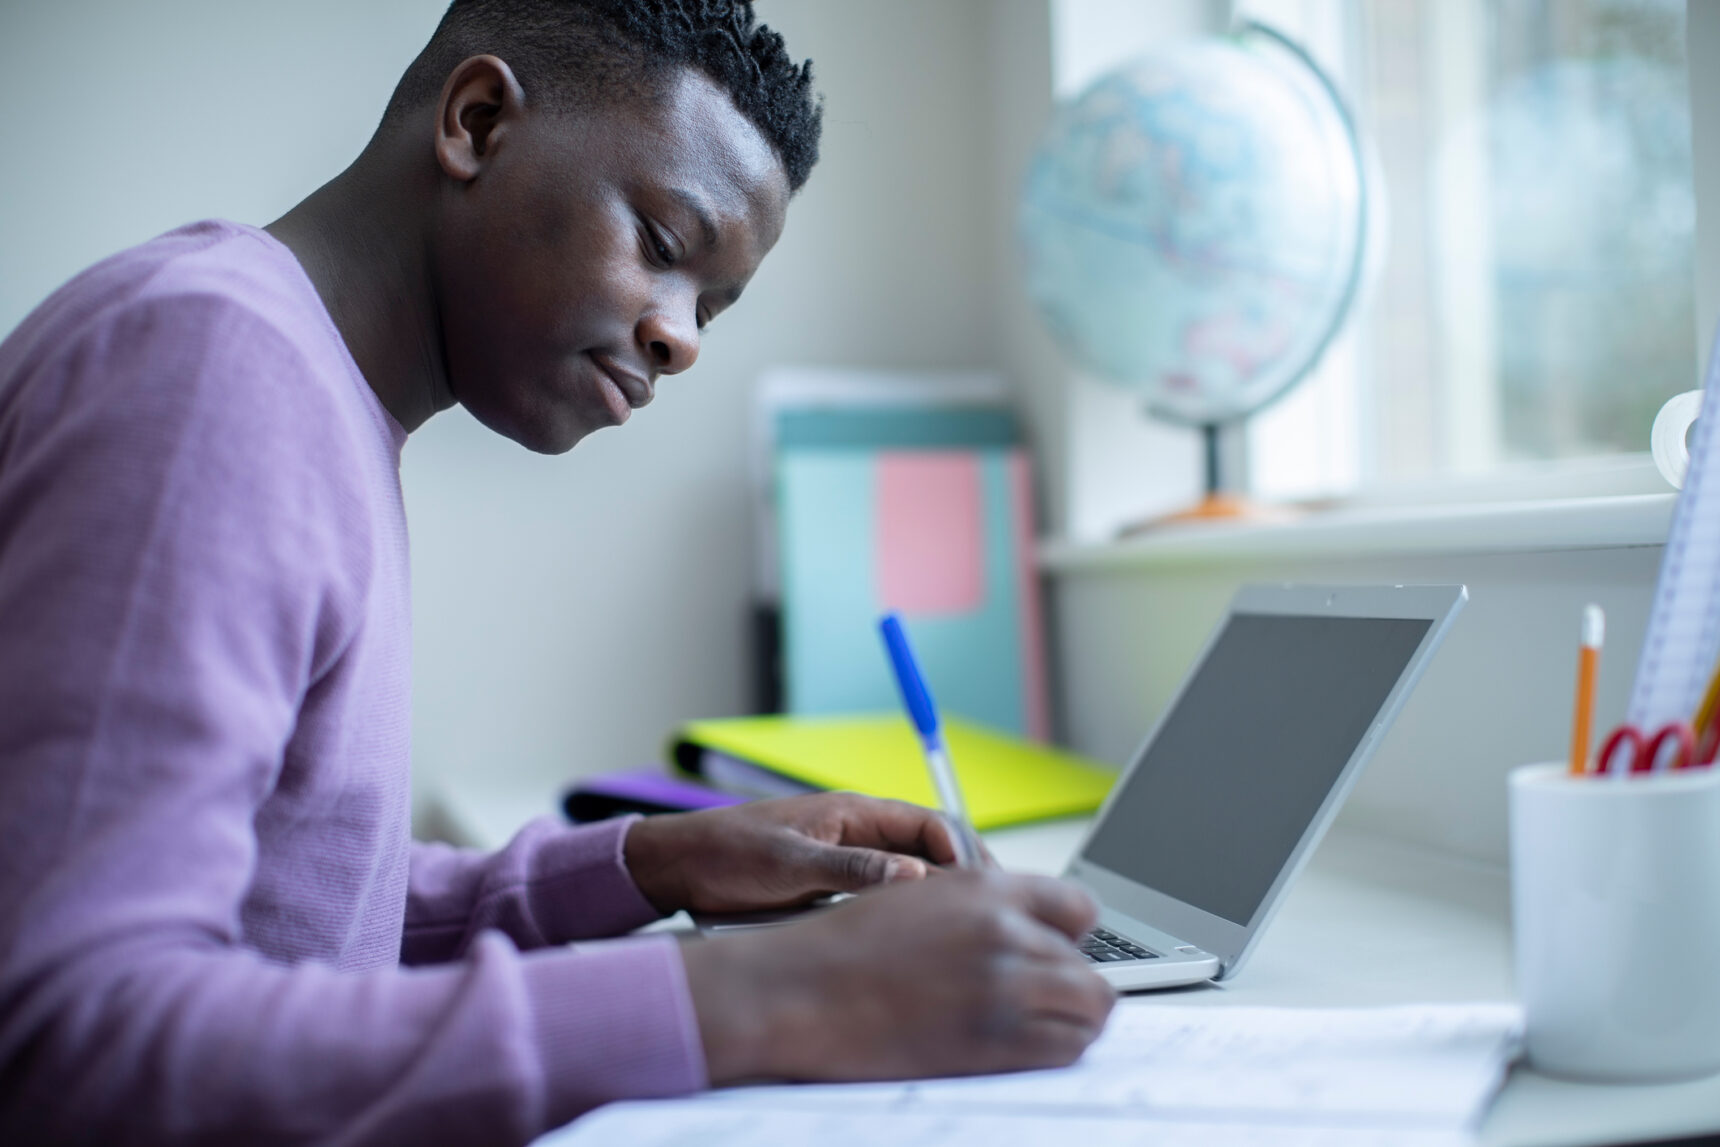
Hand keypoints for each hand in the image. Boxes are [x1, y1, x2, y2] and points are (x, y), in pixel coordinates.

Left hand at [623, 792, 974, 915]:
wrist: (679, 868)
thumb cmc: (727, 852)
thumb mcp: (789, 863)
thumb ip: (851, 867)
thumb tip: (913, 874)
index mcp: (854, 812)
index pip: (931, 823)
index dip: (964, 852)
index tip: (984, 887)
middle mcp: (859, 833)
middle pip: (930, 852)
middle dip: (961, 880)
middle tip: (986, 916)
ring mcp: (848, 861)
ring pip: (909, 879)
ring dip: (934, 901)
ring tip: (959, 935)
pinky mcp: (833, 888)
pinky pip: (881, 899)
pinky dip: (903, 916)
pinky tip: (912, 943)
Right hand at [679, 870, 1114, 1082]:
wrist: (799, 990)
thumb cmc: (843, 948)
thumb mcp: (917, 898)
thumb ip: (978, 906)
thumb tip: (1023, 929)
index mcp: (986, 888)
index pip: (1079, 907)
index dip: (1071, 937)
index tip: (1058, 954)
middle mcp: (1004, 931)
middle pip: (1087, 966)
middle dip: (1072, 986)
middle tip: (1042, 1000)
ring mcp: (1002, 986)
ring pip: (1089, 1009)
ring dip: (1071, 1021)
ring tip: (1039, 1028)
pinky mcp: (992, 1040)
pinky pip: (1063, 1049)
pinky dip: (1054, 1051)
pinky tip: (1024, 1048)